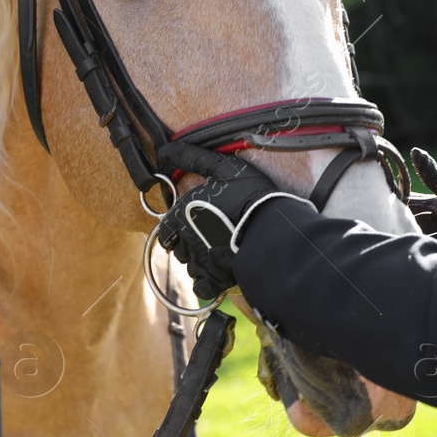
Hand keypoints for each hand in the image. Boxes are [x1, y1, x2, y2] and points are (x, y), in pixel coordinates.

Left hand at [155, 142, 311, 300]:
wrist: (270, 231)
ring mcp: (200, 262)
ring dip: (198, 260)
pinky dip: (207, 281)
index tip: (188, 223)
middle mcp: (186, 241)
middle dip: (187, 243)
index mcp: (181, 215)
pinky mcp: (215, 279)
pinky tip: (219, 271)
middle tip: (207, 234)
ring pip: (190, 266)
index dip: (175, 226)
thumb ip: (193, 158)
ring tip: (217, 250)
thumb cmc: (247, 196)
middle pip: (177, 248)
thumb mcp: (223, 167)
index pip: (166, 228)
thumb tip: (166, 149)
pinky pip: (202, 286)